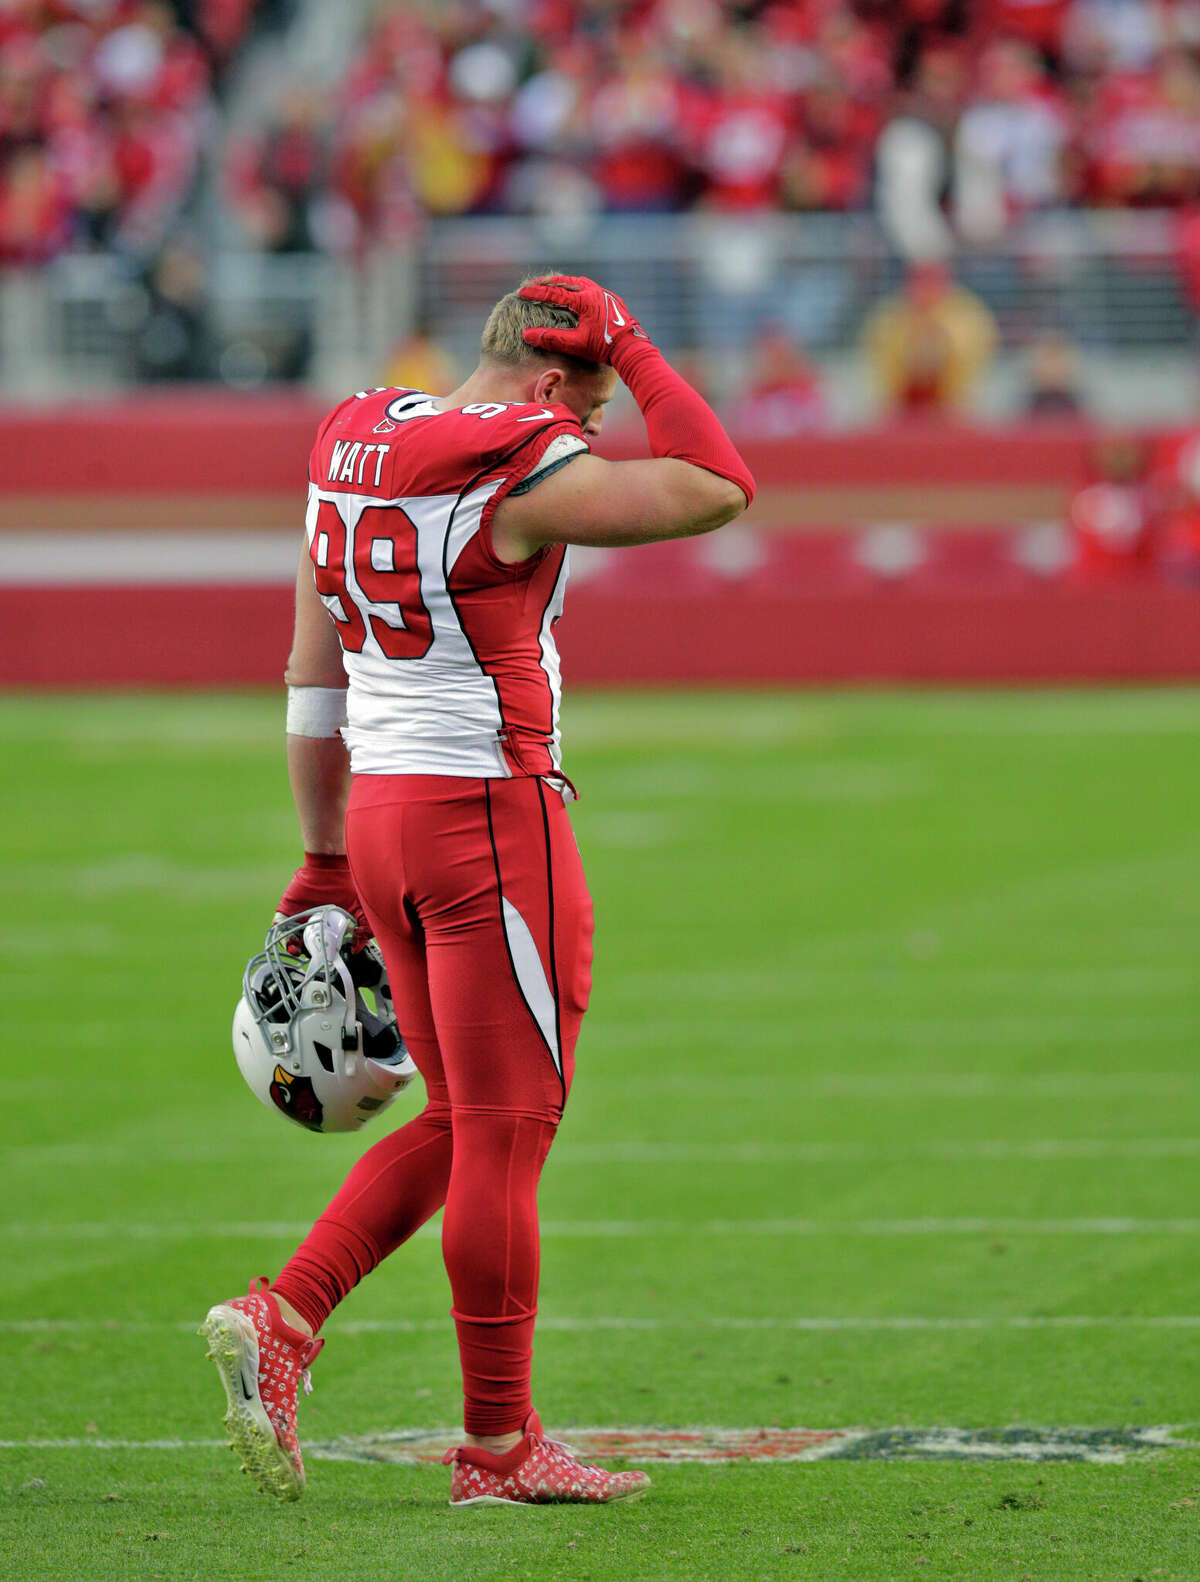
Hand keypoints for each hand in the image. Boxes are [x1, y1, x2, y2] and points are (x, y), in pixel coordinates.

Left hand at [275, 852, 369, 948]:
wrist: (329, 866)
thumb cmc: (347, 885)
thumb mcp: (362, 910)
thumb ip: (364, 930)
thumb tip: (356, 948)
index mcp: (328, 926)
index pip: (323, 946)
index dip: (323, 955)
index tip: (325, 959)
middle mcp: (313, 923)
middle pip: (306, 945)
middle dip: (307, 953)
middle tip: (312, 955)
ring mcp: (299, 917)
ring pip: (291, 939)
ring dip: (293, 948)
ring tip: (298, 950)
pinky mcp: (287, 910)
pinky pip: (279, 926)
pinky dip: (281, 936)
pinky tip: (289, 941)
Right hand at [519, 275, 649, 366]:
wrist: (632, 348)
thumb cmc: (604, 347)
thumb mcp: (576, 344)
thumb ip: (551, 338)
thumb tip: (527, 334)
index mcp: (584, 299)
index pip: (554, 293)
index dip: (536, 293)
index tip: (522, 292)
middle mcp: (594, 292)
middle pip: (566, 281)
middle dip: (548, 282)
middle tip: (534, 283)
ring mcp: (604, 294)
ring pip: (580, 282)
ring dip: (564, 283)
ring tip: (553, 285)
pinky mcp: (611, 300)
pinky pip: (590, 288)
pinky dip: (578, 288)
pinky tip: (576, 294)